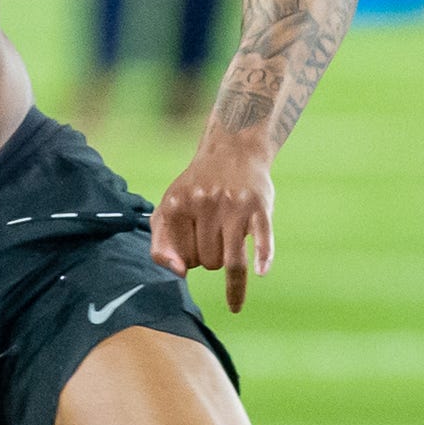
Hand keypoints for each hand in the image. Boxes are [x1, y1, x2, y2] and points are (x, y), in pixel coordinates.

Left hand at [150, 138, 275, 313]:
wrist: (233, 151)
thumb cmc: (198, 188)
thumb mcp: (168, 208)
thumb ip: (161, 245)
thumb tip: (180, 273)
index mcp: (176, 206)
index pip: (184, 259)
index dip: (191, 259)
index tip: (196, 245)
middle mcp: (203, 204)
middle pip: (208, 262)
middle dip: (212, 258)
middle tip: (216, 235)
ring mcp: (233, 205)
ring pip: (230, 261)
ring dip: (233, 272)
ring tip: (232, 265)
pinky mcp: (259, 207)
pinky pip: (262, 238)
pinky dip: (262, 257)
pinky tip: (261, 271)